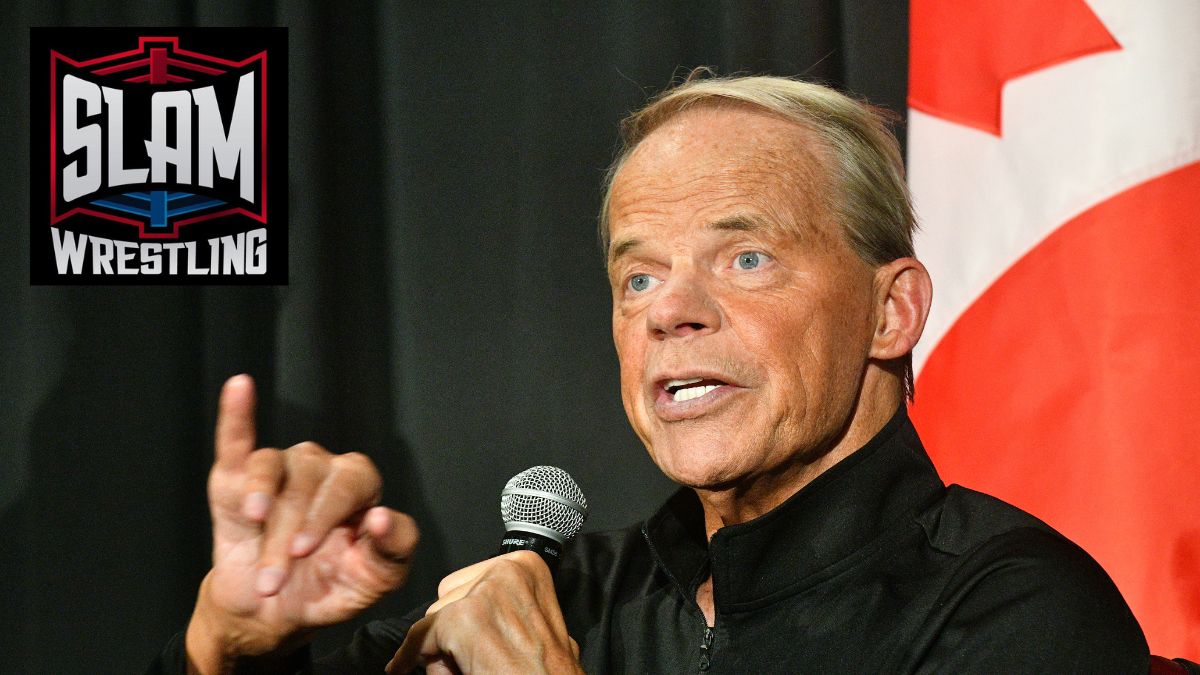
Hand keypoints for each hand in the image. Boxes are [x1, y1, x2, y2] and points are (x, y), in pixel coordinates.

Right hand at [185, 375, 419, 672]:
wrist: (271, 615)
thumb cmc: (330, 588)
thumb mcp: (374, 580)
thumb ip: (393, 549)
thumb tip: (382, 516)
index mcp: (359, 487)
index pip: (350, 485)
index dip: (326, 515)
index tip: (306, 552)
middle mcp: (321, 468)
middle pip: (307, 482)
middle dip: (289, 532)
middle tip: (276, 576)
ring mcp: (279, 469)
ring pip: (270, 468)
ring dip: (261, 499)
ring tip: (253, 523)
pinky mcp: (235, 477)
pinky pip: (237, 439)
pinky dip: (237, 413)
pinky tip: (240, 387)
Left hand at [386, 551, 582, 674]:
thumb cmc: (549, 671)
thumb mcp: (534, 626)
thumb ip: (502, 612)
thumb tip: (460, 620)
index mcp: (527, 566)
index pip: (471, 582)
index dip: (462, 613)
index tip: (462, 636)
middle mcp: (509, 569)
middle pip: (450, 595)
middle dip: (451, 627)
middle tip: (471, 657)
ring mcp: (487, 592)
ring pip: (435, 615)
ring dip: (441, 645)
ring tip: (470, 666)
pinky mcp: (466, 617)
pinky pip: (422, 636)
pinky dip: (411, 656)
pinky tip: (407, 666)